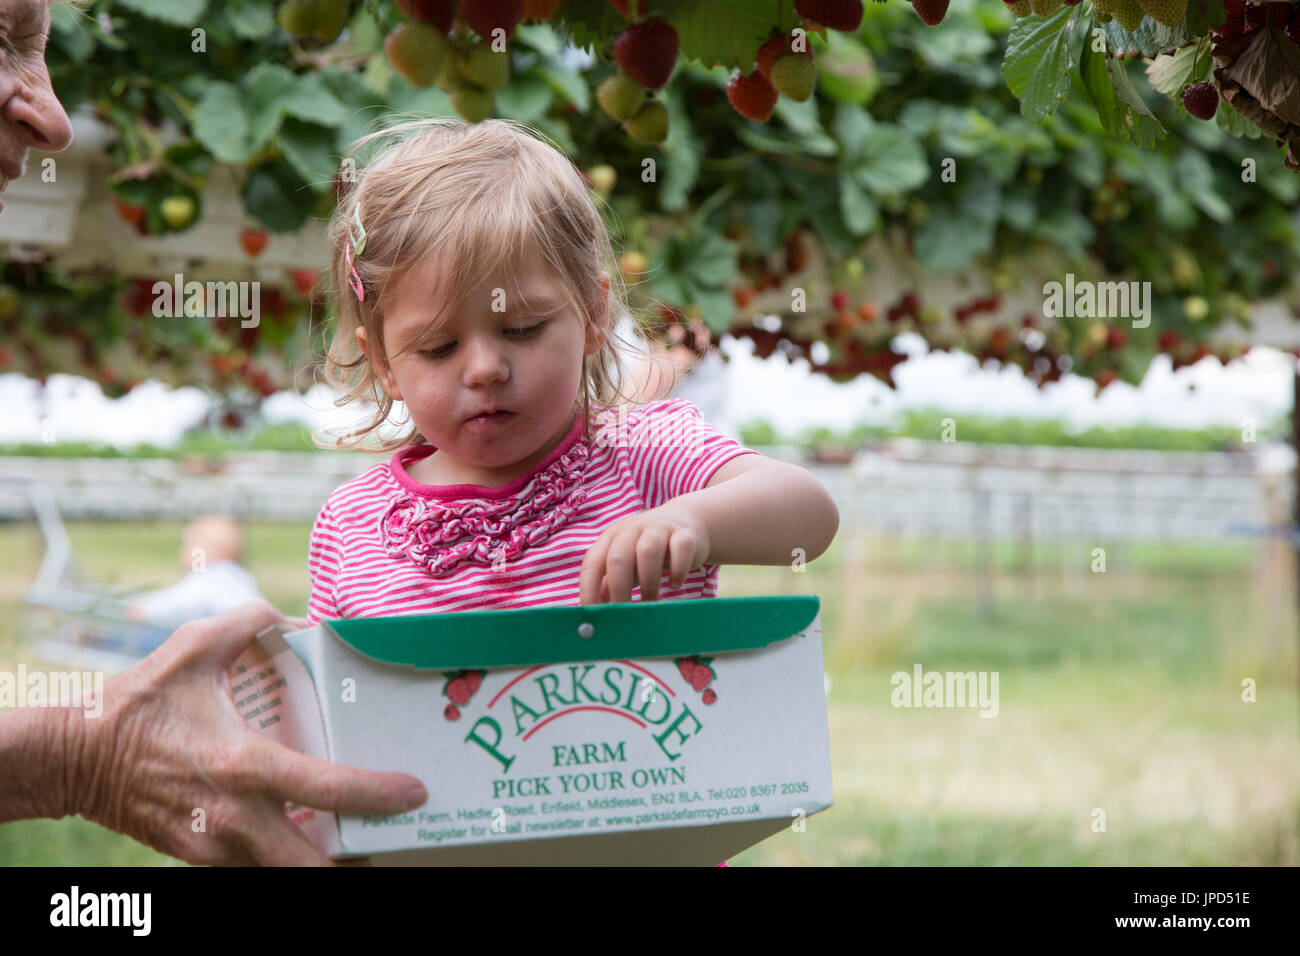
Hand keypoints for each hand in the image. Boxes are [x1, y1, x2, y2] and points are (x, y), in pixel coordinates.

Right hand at [63, 600, 426, 865]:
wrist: (72, 756)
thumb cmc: (137, 702)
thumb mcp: (196, 646)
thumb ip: (254, 622)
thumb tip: (299, 619)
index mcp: (244, 764)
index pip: (328, 790)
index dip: (378, 794)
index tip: (412, 792)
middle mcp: (236, 815)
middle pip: (311, 868)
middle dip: (355, 863)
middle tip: (385, 840)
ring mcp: (215, 845)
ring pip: (283, 875)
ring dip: (319, 864)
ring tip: (350, 843)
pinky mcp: (198, 857)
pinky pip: (252, 869)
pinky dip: (280, 858)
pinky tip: (298, 835)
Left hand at [580, 501, 710, 603]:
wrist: (687, 520)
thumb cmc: (649, 549)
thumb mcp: (627, 562)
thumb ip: (609, 583)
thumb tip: (595, 611)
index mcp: (612, 537)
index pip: (593, 563)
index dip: (589, 589)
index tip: (594, 614)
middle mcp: (632, 529)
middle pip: (619, 558)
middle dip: (619, 589)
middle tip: (626, 613)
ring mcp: (659, 529)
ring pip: (648, 552)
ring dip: (648, 583)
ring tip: (651, 602)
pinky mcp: (685, 534)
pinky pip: (680, 550)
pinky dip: (678, 571)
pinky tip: (675, 585)